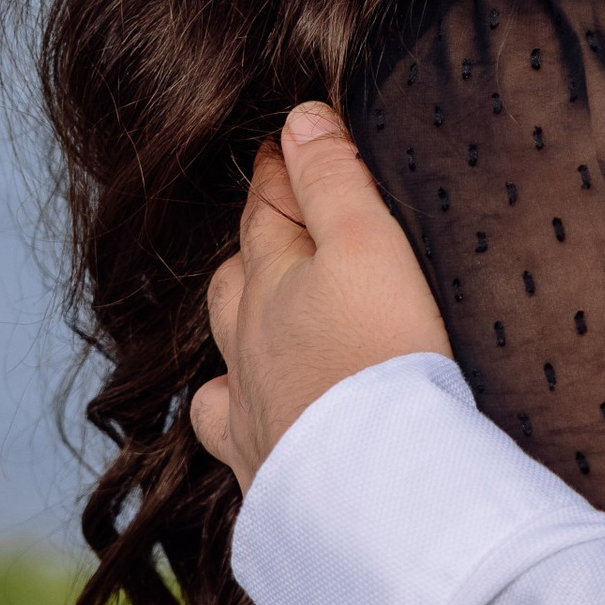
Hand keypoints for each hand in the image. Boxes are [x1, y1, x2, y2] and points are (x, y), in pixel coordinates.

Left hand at [190, 106, 449, 490]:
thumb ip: (333, 180)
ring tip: (255, 320)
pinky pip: (229, 431)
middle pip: (235, 281)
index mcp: (271, 282)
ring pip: (224, 355)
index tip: (285, 141)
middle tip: (274, 225)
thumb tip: (298, 118)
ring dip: (238, 328)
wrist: (376, 486)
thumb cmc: (380, 353)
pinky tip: (247, 417)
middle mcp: (246, 344)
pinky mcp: (264, 468)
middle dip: (252, 247)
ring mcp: (249, 409)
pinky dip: (234, 413)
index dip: (278, 170)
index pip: (267, 210)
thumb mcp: (368, 244)